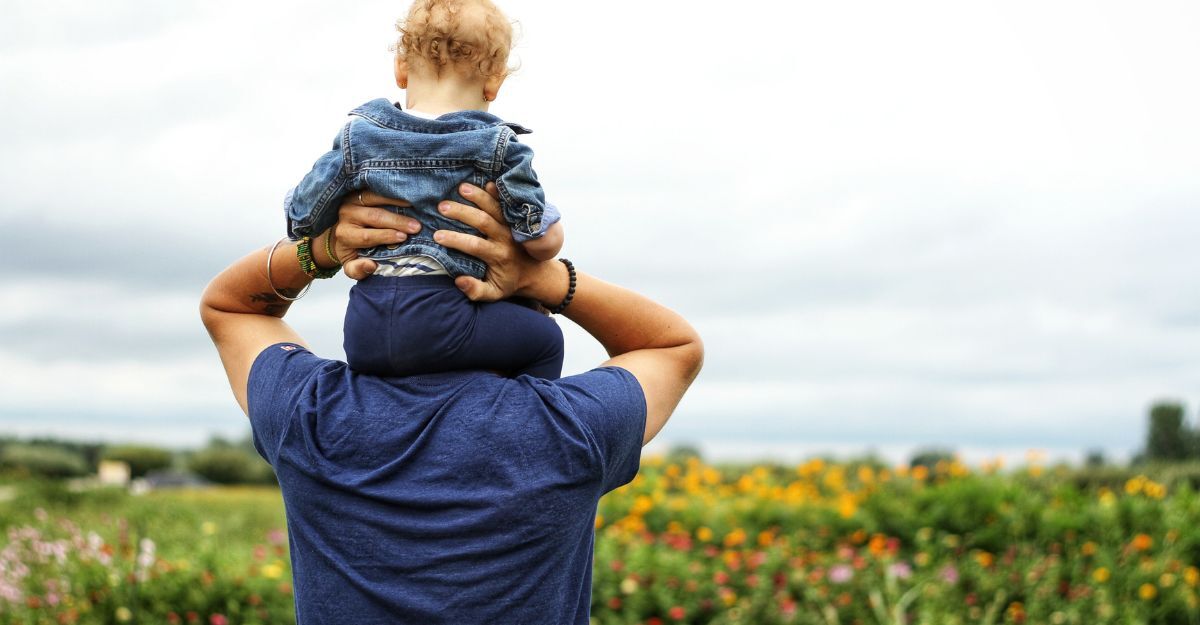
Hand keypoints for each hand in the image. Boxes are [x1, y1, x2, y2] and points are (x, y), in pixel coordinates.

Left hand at [321, 192, 420, 279]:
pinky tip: (407, 193)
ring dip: (396, 201)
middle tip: (416, 226)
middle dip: (397, 221)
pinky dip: (392, 190)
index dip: (385, 236)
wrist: (340, 231)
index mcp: (345, 235)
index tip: (403, 237)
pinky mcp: (359, 189)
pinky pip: (376, 188)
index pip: (366, 236)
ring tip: (414, 205)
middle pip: (374, 216)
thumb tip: (371, 265)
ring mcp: (352, 199)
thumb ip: (358, 270)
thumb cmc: (352, 250)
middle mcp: (346, 215)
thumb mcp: (351, 266)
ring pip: (375, 197)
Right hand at [435, 182, 548, 301]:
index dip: (455, 240)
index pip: (475, 246)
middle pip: (483, 221)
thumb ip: (476, 290)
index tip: (437, 235)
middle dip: (462, 213)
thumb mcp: (493, 293)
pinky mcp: (515, 219)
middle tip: (442, 206)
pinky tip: (487, 182)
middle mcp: (505, 239)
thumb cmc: (508, 282)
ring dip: (479, 196)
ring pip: (495, 208)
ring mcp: (511, 226)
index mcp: (498, 256)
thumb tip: (459, 280)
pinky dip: (498, 193)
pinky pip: (507, 204)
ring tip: (461, 187)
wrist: (535, 273)